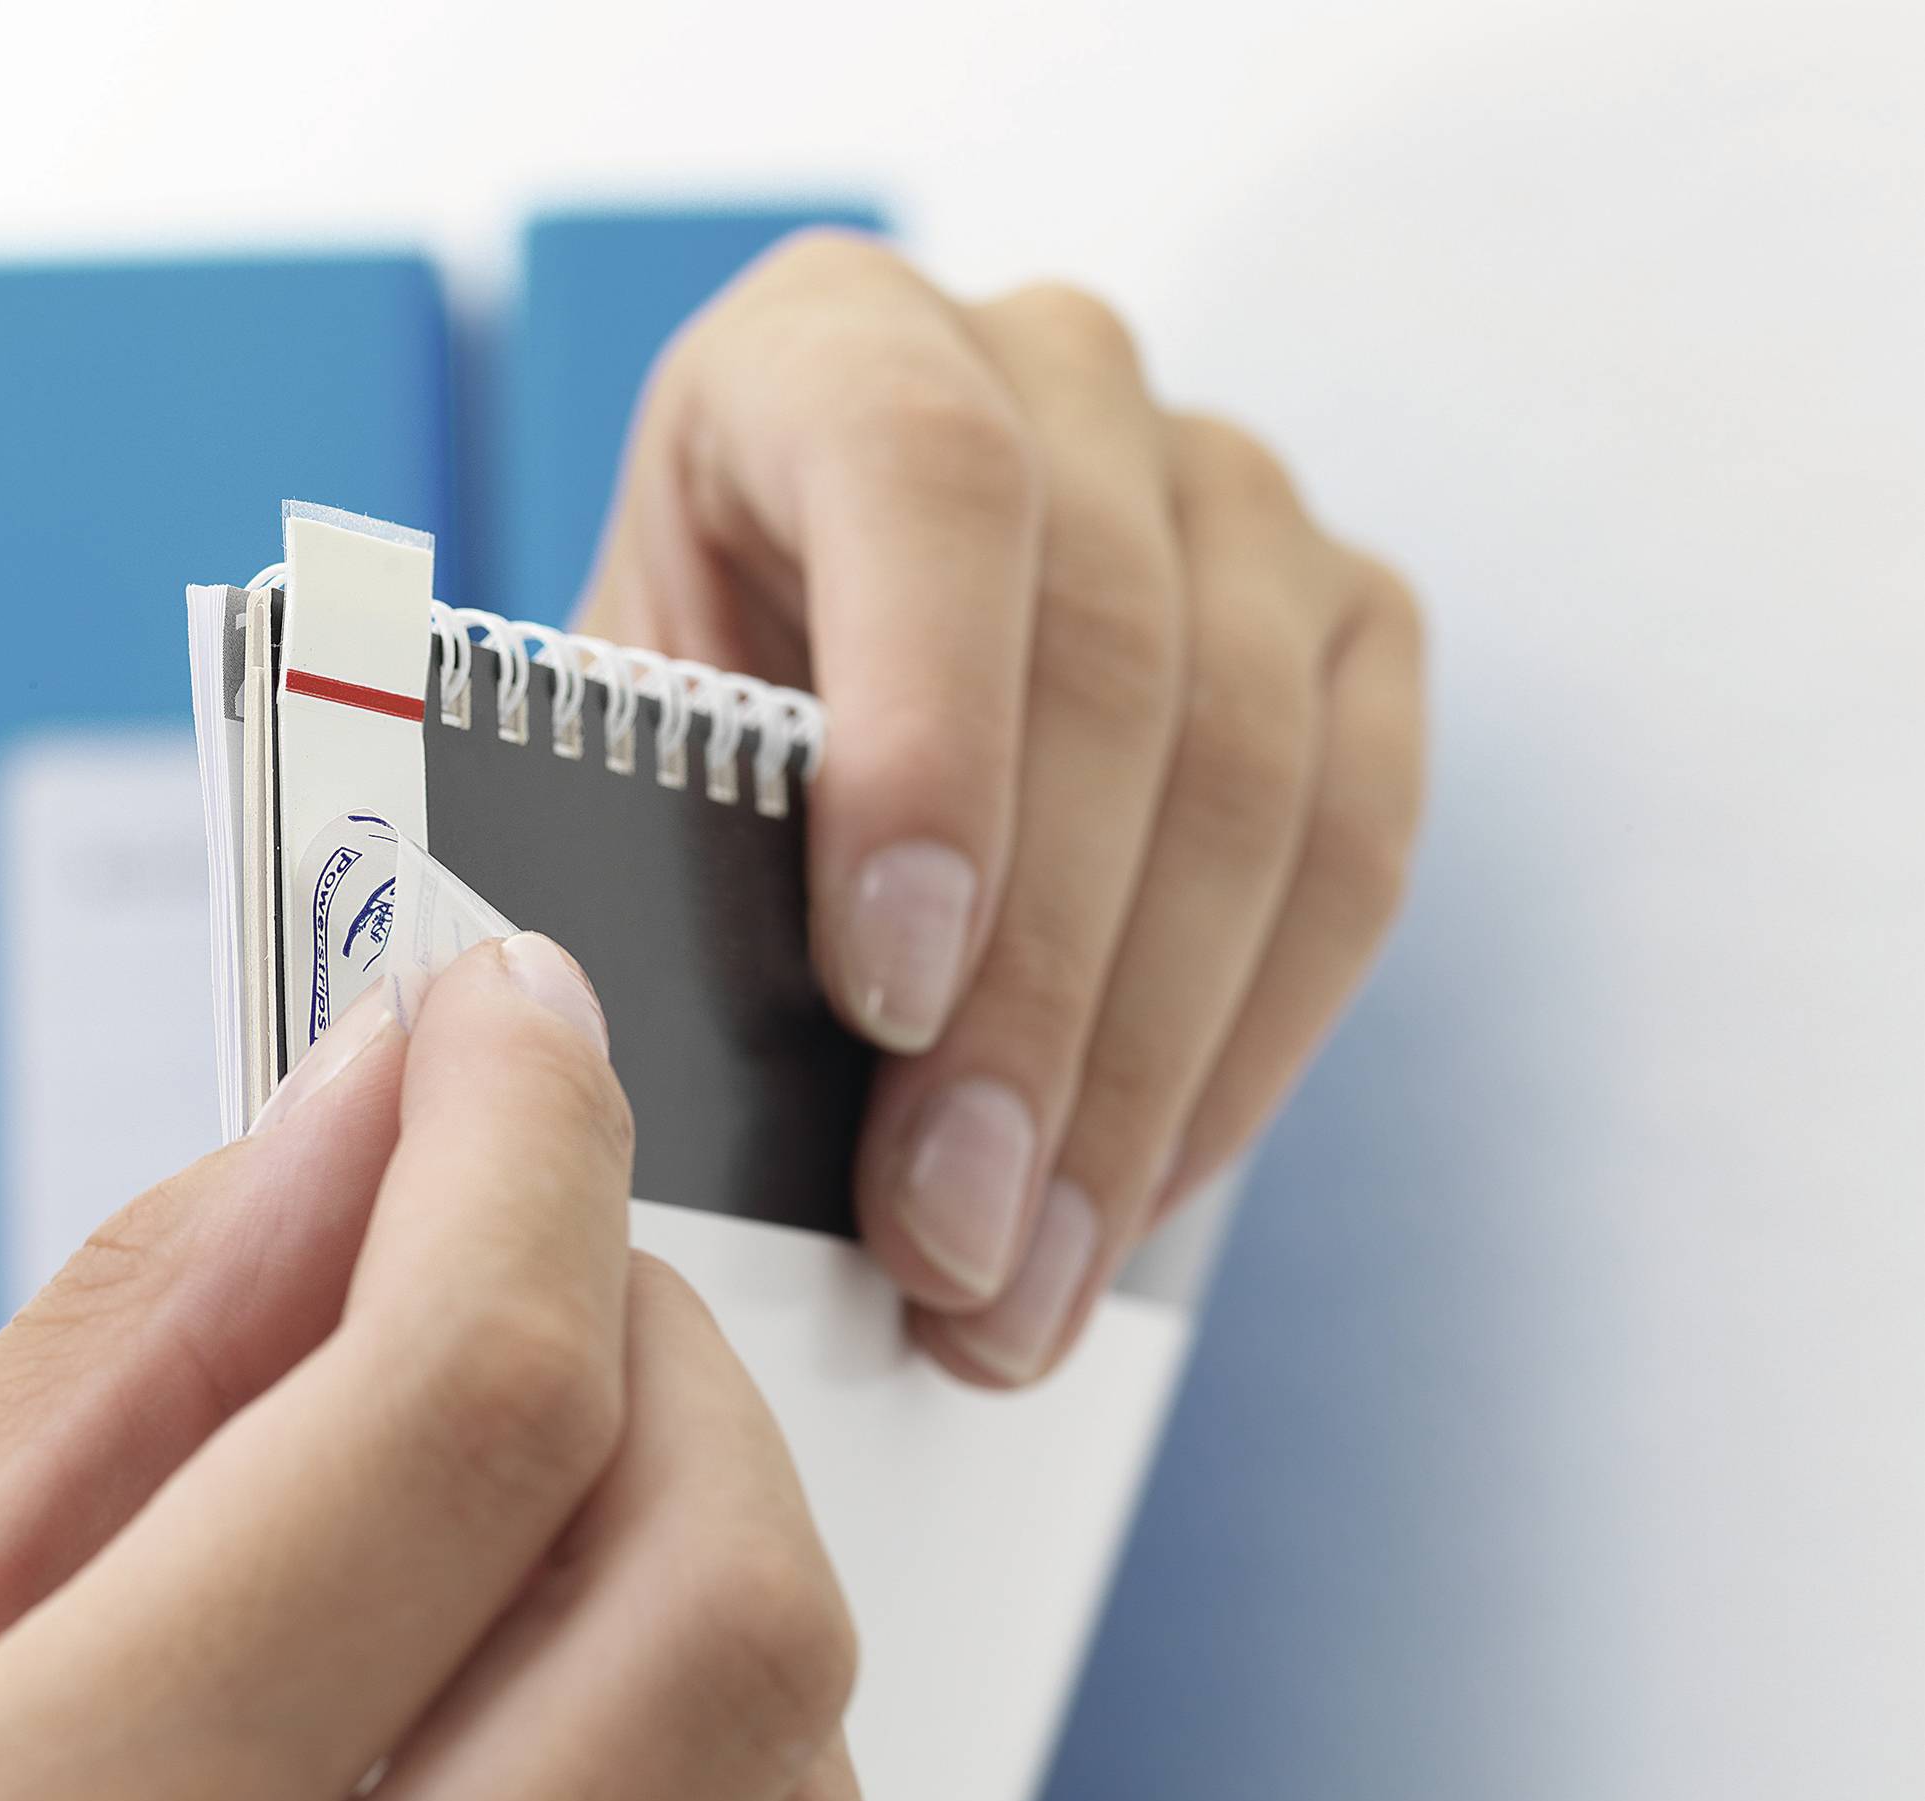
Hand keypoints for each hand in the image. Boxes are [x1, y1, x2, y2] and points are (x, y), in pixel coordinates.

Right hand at [0, 937, 870, 1800]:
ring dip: (712, 1568)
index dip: (531, 1147)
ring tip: (524, 1467)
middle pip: (718, 1637)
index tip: (506, 1021)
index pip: (460, 1419)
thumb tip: (364, 1122)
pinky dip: (693, 1783)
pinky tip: (517, 1693)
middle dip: (677, 1349)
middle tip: (521, 1242)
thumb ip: (125, 1366)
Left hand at [582, 230, 1427, 1386]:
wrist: (793, 683)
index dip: (926, 740)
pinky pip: (1361, 849)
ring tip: (1025, 1283)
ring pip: (1257, 776)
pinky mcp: (1350, 626)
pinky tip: (1133, 1197)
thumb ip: (641, 846)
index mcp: (832, 344)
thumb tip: (649, 1085)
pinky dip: (1247, 1049)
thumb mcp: (613, 746)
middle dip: (1035, 997)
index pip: (925, 484)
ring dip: (1142, 1072)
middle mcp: (1058, 374)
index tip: (886, 991)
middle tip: (950, 1241)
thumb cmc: (673, 726)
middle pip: (1113, 662)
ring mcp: (1231, 494)